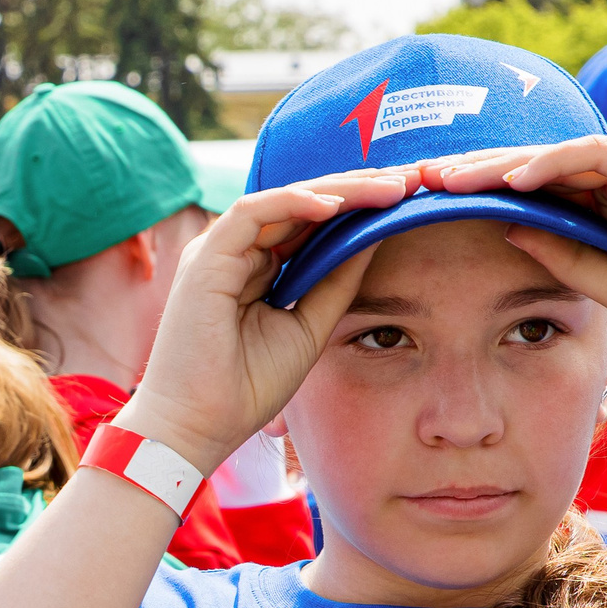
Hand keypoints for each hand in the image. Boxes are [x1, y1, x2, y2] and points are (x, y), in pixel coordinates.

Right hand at [115, 168, 417, 472]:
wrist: (196, 427)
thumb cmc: (244, 388)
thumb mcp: (308, 326)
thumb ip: (335, 282)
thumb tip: (374, 238)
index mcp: (255, 269)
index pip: (310, 223)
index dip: (358, 207)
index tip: (406, 201)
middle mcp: (235, 254)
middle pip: (302, 205)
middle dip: (357, 189)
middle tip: (409, 180)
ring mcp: (217, 253)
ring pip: (282, 200)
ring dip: (337, 190)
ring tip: (386, 188)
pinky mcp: (204, 259)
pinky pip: (252, 213)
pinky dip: (294, 203)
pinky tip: (336, 205)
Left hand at [421, 137, 606, 337]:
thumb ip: (562, 256)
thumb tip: (507, 230)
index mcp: (602, 203)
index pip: (527, 192)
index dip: (477, 197)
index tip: (426, 210)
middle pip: (528, 166)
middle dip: (471, 173)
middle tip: (413, 182)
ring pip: (552, 155)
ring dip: (497, 164)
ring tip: (446, 177)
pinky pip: (596, 156)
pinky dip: (553, 163)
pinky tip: (513, 177)